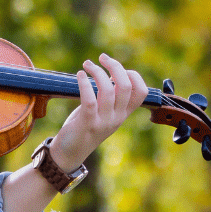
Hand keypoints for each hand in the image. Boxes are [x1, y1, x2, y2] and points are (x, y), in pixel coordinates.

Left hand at [49, 53, 147, 171]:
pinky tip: (80, 74)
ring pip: (108, 90)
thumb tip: (112, 72)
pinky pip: (89, 99)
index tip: (116, 68)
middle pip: (126, 86)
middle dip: (115, 66)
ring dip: (98, 72)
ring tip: (87, 64)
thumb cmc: (84, 127)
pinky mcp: (87, 123)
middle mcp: (117, 118)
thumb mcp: (103, 112)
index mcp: (123, 114)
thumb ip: (110, 96)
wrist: (69, 153)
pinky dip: (84, 83)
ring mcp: (103, 121)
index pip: (141, 92)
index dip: (133, 75)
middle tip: (102, 58)